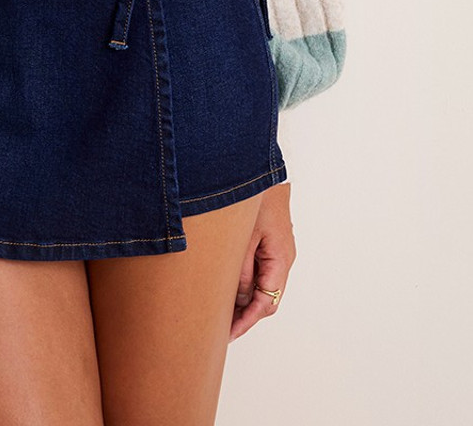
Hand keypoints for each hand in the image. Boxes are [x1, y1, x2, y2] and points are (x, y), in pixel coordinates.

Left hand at [229, 181, 295, 341]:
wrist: (259, 169)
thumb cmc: (254, 198)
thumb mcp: (242, 238)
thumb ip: (242, 271)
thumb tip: (239, 300)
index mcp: (280, 259)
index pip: (267, 303)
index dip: (247, 321)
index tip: (228, 333)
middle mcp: (283, 258)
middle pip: (267, 298)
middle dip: (245, 315)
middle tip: (220, 326)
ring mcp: (278, 250)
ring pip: (264, 285)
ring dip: (245, 299)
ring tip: (219, 309)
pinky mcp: (270, 242)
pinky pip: (261, 270)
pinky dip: (246, 282)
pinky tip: (228, 284)